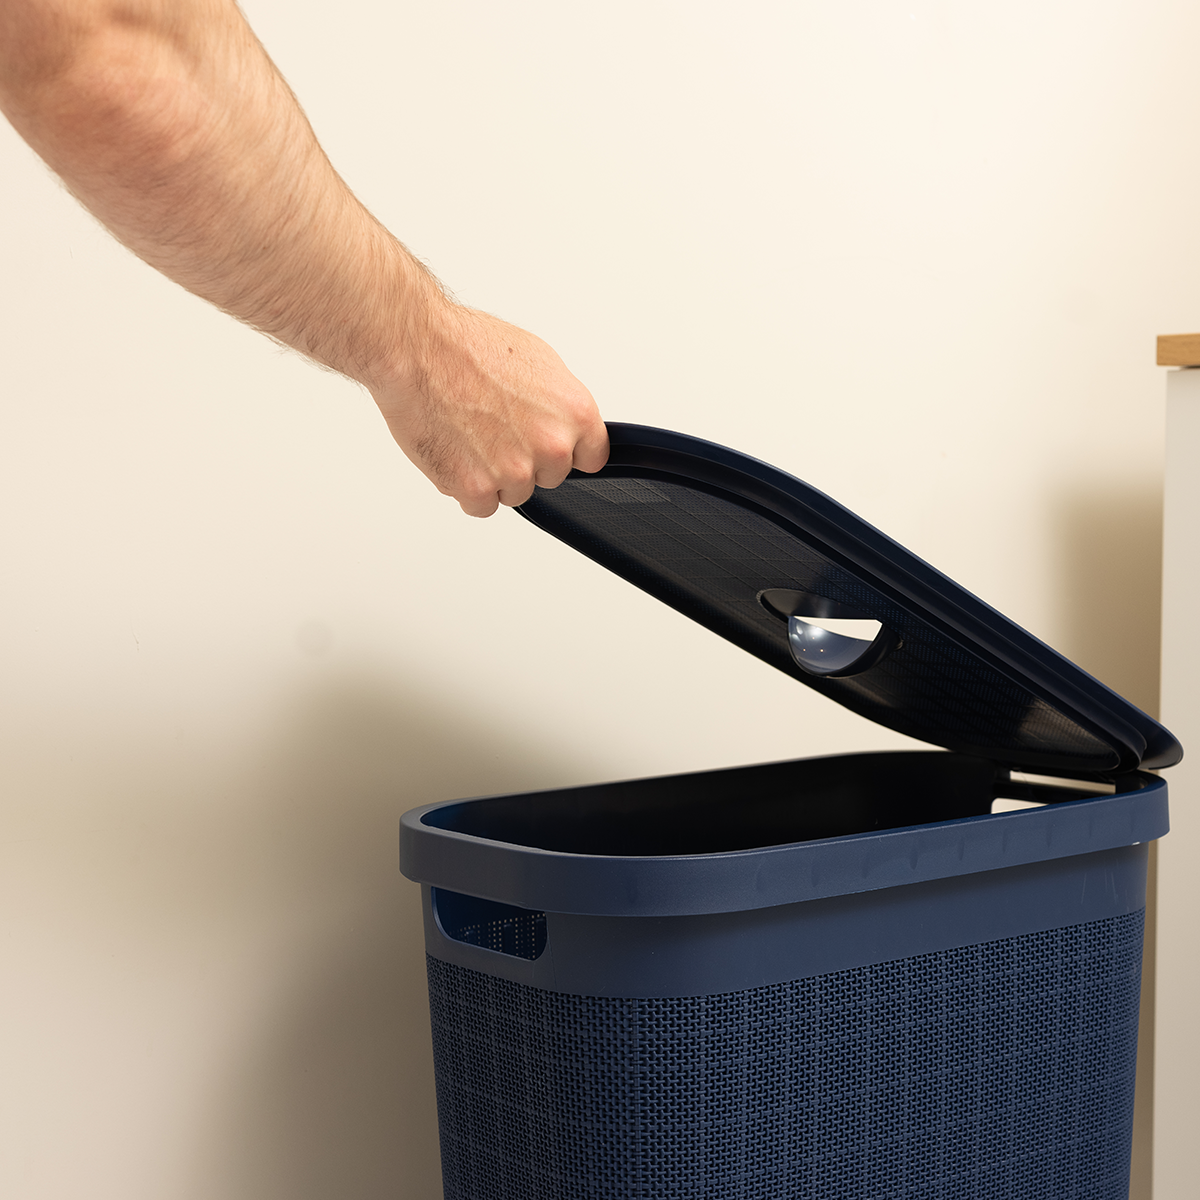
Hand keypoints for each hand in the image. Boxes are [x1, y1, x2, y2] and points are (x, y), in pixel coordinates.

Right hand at [371, 300, 608, 516]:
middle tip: (496, 428)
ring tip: (470, 434)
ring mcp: (515, 471)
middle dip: (527, 460)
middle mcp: (551, 446)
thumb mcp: (538, 361)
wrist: (418, 350)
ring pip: (514, 493)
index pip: (592, 457)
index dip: (569, 451)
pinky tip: (456, 452)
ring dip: (494, 474)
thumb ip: (558, 406)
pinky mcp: (476, 489)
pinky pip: (481, 506)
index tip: (551, 446)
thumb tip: (562, 424)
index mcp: (575, 414)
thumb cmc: (469, 346)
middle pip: (550, 476)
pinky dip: (467, 488)